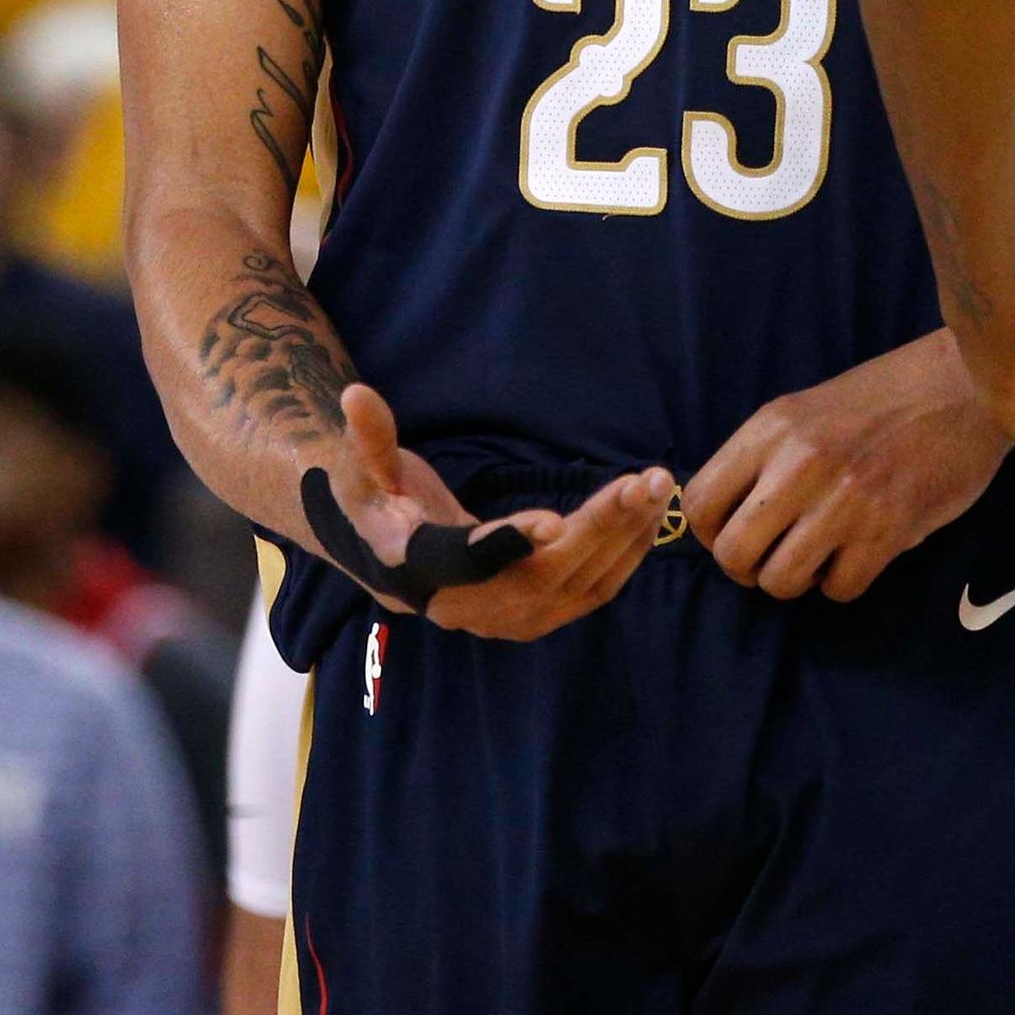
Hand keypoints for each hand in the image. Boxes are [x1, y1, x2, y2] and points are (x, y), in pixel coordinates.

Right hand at [317, 384, 676, 642]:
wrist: (384, 556)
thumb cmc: (374, 503)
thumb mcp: (364, 468)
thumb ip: (370, 437)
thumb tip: (356, 395)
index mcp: (417, 570)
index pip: (467, 564)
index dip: (508, 545)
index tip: (552, 521)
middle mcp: (465, 606)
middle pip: (543, 575)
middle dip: (599, 526)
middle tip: (645, 479)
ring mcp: (504, 619)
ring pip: (577, 585)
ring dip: (624, 537)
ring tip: (659, 486)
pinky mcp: (534, 617)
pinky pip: (589, 592)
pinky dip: (625, 556)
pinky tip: (649, 516)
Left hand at [690, 333, 1010, 600]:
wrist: (964, 384)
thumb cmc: (881, 399)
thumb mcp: (804, 413)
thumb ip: (763, 460)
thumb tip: (729, 522)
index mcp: (771, 429)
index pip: (699, 504)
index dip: (710, 535)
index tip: (737, 535)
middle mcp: (800, 463)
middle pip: (733, 554)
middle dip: (749, 570)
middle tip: (775, 558)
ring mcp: (844, 499)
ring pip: (781, 581)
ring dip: (796, 581)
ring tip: (818, 556)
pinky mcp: (889, 529)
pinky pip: (839, 588)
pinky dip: (843, 583)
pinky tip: (857, 555)